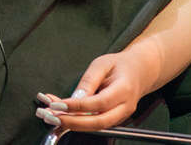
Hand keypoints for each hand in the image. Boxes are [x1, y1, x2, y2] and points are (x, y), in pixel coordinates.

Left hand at [34, 48, 156, 130]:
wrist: (139, 71)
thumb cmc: (120, 65)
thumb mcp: (102, 64)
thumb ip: (89, 81)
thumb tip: (74, 97)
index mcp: (124, 89)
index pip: (99, 102)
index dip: (78, 106)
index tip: (58, 105)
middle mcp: (124, 107)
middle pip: (98, 122)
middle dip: (72, 123)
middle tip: (51, 117)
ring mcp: (120, 115)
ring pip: (96, 126)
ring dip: (72, 124)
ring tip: (50, 117)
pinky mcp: (113, 119)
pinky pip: (94, 122)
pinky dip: (77, 121)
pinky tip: (60, 114)